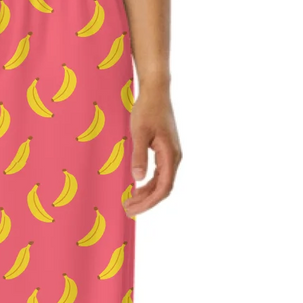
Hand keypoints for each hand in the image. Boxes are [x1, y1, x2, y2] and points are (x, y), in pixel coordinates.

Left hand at [124, 83, 180, 216]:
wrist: (156, 92)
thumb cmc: (147, 110)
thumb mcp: (140, 133)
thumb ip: (139, 156)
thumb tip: (138, 179)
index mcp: (170, 154)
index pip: (164, 187)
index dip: (149, 201)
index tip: (134, 208)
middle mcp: (174, 157)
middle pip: (163, 188)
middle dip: (146, 201)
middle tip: (127, 209)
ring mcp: (171, 154)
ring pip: (161, 182)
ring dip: (147, 194)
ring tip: (129, 201)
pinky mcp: (165, 151)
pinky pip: (160, 173)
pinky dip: (148, 183)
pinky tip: (137, 187)